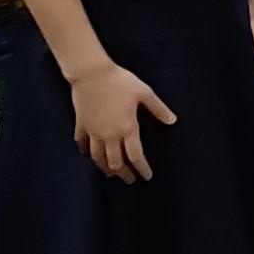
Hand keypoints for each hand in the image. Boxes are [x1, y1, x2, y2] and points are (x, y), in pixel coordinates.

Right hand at [71, 63, 173, 182]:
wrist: (91, 73)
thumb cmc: (120, 81)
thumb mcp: (144, 93)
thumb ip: (158, 109)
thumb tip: (172, 121)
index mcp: (127, 128)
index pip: (136, 156)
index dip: (142, 168)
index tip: (147, 176)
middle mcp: (109, 135)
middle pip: (116, 162)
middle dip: (124, 173)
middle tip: (131, 180)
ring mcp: (93, 131)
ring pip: (97, 158)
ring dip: (105, 168)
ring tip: (111, 174)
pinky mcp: (81, 125)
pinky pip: (82, 144)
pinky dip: (86, 152)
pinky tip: (89, 155)